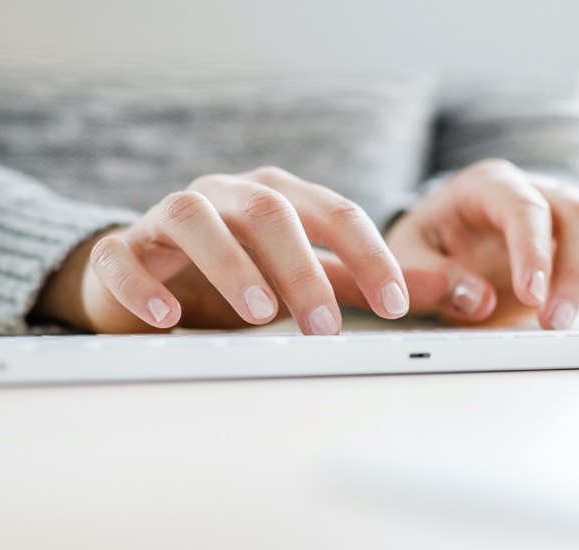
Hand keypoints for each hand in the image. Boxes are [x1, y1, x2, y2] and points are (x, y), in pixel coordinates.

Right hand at [31, 166, 409, 333]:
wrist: (141, 274)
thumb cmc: (234, 272)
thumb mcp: (305, 275)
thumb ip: (367, 281)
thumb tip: (457, 294)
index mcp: (276, 197)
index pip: (333, 212)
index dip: (368, 254)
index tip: (396, 305)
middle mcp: (225, 195)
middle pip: (269, 211)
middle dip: (302, 267)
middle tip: (324, 325)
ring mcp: (168, 217)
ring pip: (196, 219)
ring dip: (230, 264)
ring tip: (257, 313)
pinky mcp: (122, 249)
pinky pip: (126, 256)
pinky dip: (147, 284)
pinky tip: (169, 318)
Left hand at [382, 158, 578, 328]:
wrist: (449, 240)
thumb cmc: (433, 244)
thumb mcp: (411, 256)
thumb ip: (433, 276)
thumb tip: (475, 298)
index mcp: (489, 187)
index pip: (521, 206)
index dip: (532, 249)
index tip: (532, 293)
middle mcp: (538, 189)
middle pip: (575, 210)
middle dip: (574, 270)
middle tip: (558, 323)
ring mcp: (572, 206)